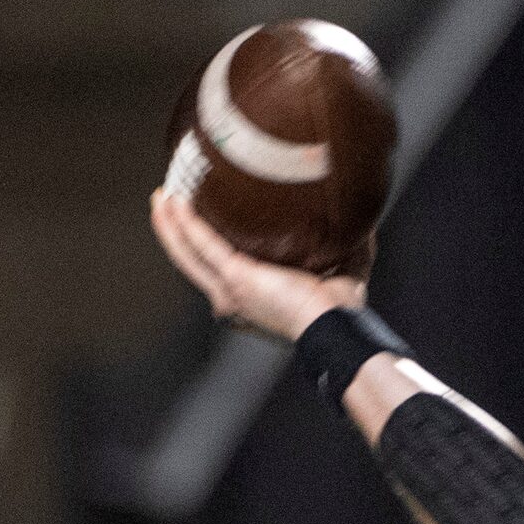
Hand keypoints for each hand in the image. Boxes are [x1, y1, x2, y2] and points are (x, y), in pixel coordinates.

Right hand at [148, 190, 367, 343]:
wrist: (334, 324)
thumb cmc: (340, 310)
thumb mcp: (344, 269)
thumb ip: (349, 244)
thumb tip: (364, 219)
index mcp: (255, 298)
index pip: (223, 270)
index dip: (209, 246)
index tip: (204, 221)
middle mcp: (236, 298)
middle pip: (195, 262)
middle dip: (178, 234)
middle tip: (168, 205)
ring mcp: (231, 290)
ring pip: (188, 256)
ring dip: (170, 227)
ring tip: (159, 199)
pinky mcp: (234, 278)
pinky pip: (201, 246)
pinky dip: (184, 224)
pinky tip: (171, 203)